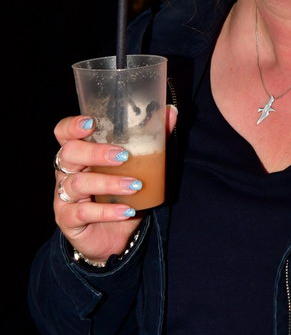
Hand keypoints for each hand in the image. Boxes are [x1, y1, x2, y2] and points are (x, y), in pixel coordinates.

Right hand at [53, 105, 177, 263]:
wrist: (113, 233)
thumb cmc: (121, 191)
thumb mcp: (137, 164)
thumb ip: (152, 137)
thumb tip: (171, 112)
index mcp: (80, 152)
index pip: (64, 133)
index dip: (72, 126)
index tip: (91, 123)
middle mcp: (67, 171)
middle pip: (69, 154)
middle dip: (95, 152)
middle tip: (124, 156)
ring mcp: (64, 196)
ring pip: (77, 184)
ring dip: (109, 183)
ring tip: (135, 185)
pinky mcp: (68, 220)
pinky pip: (82, 213)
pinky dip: (106, 212)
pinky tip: (127, 210)